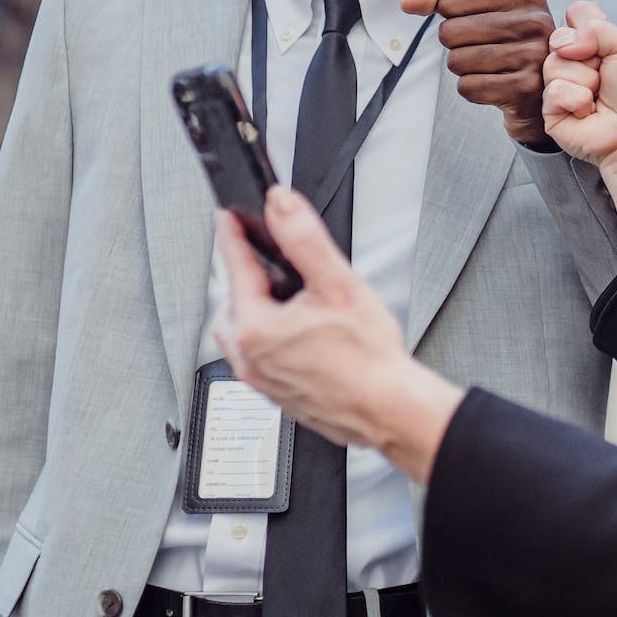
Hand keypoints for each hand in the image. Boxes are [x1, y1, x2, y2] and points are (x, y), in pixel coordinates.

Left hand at [212, 187, 462, 477]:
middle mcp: (248, 358)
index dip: (233, 234)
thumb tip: (281, 206)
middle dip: (245, 276)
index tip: (229, 217)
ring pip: (242, 332)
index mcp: (254, 328)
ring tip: (289, 296)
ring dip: (256, 308)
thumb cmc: (368, 359)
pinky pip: (257, 356)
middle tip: (266, 258)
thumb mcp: (338, 284)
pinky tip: (300, 332)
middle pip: (231, 302)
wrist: (387, 410)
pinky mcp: (274, 394)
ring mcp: (260, 379)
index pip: (234, 267)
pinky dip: (269, 336)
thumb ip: (304, 239)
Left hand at [401, 0, 557, 148]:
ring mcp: (533, 56)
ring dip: (464, 69)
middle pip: (450, 32)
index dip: (448, 17)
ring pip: (457, 61)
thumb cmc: (506, 44)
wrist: (541, 94)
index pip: (451, 0)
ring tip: (491, 68)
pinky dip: (472, 90)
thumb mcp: (483, 12)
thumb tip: (408, 1)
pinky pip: (468, 87)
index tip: (473, 24)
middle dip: (456, 46)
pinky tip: (495, 87)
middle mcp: (535, 21)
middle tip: (485, 50)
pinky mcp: (525, 89)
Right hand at [539, 1, 616, 169]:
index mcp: (590, 43)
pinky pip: (553, 91)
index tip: (607, 47)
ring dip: (585, 80)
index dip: (588, 27)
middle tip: (605, 77)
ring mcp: (558, 85)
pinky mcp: (549, 111)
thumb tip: (561, 41)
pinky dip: (576, 100)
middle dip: (588, 57)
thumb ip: (596, 27)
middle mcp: (571, 61)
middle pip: (559, 38)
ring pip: (554, 64)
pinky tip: (588, 112)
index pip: (575, 14)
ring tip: (598, 96)